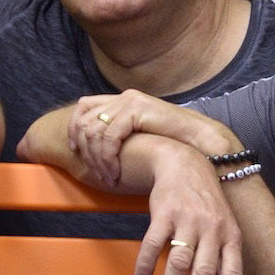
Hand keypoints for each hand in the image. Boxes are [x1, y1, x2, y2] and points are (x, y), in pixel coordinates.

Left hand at [67, 91, 236, 188]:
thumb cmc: (172, 142)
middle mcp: (122, 98)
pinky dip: (107, 157)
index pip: (83, 107)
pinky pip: (108, 136)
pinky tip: (115, 171)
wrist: (200, 140)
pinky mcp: (136, 110)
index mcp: (121, 100)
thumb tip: (92, 146)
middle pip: (84, 120)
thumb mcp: (139, 135)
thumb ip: (119, 134)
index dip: (74, 129)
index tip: (75, 151)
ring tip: (107, 176)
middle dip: (85, 149)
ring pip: (94, 130)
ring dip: (97, 158)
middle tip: (94, 171)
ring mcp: (129, 101)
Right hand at [136, 139, 243, 274]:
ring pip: (179, 263)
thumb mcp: (223, 227)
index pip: (232, 274)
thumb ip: (221, 257)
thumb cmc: (205, 203)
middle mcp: (213, 229)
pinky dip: (146, 266)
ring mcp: (188, 220)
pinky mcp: (164, 212)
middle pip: (203, 273)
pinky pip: (154, 244)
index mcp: (231, 236)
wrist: (184, 165)